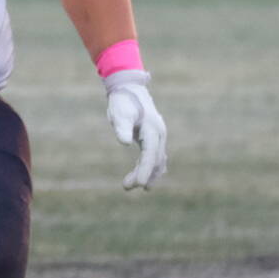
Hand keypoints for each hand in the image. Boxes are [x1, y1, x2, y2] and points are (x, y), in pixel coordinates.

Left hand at [103, 69, 167, 189]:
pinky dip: (148, 167)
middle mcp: (159, 134)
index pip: (150, 154)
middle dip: (143, 175)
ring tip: (128, 186)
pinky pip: (154, 156)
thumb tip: (124, 143)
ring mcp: (158, 136)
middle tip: (126, 187)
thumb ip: (122, 128)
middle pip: (154, 160)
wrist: (129, 90)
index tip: (139, 184)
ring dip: (146, 173)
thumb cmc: (123, 102)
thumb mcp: (119, 114)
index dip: (145, 170)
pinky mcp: (152, 137)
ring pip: (156, 160)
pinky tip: (143, 178)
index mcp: (152, 129)